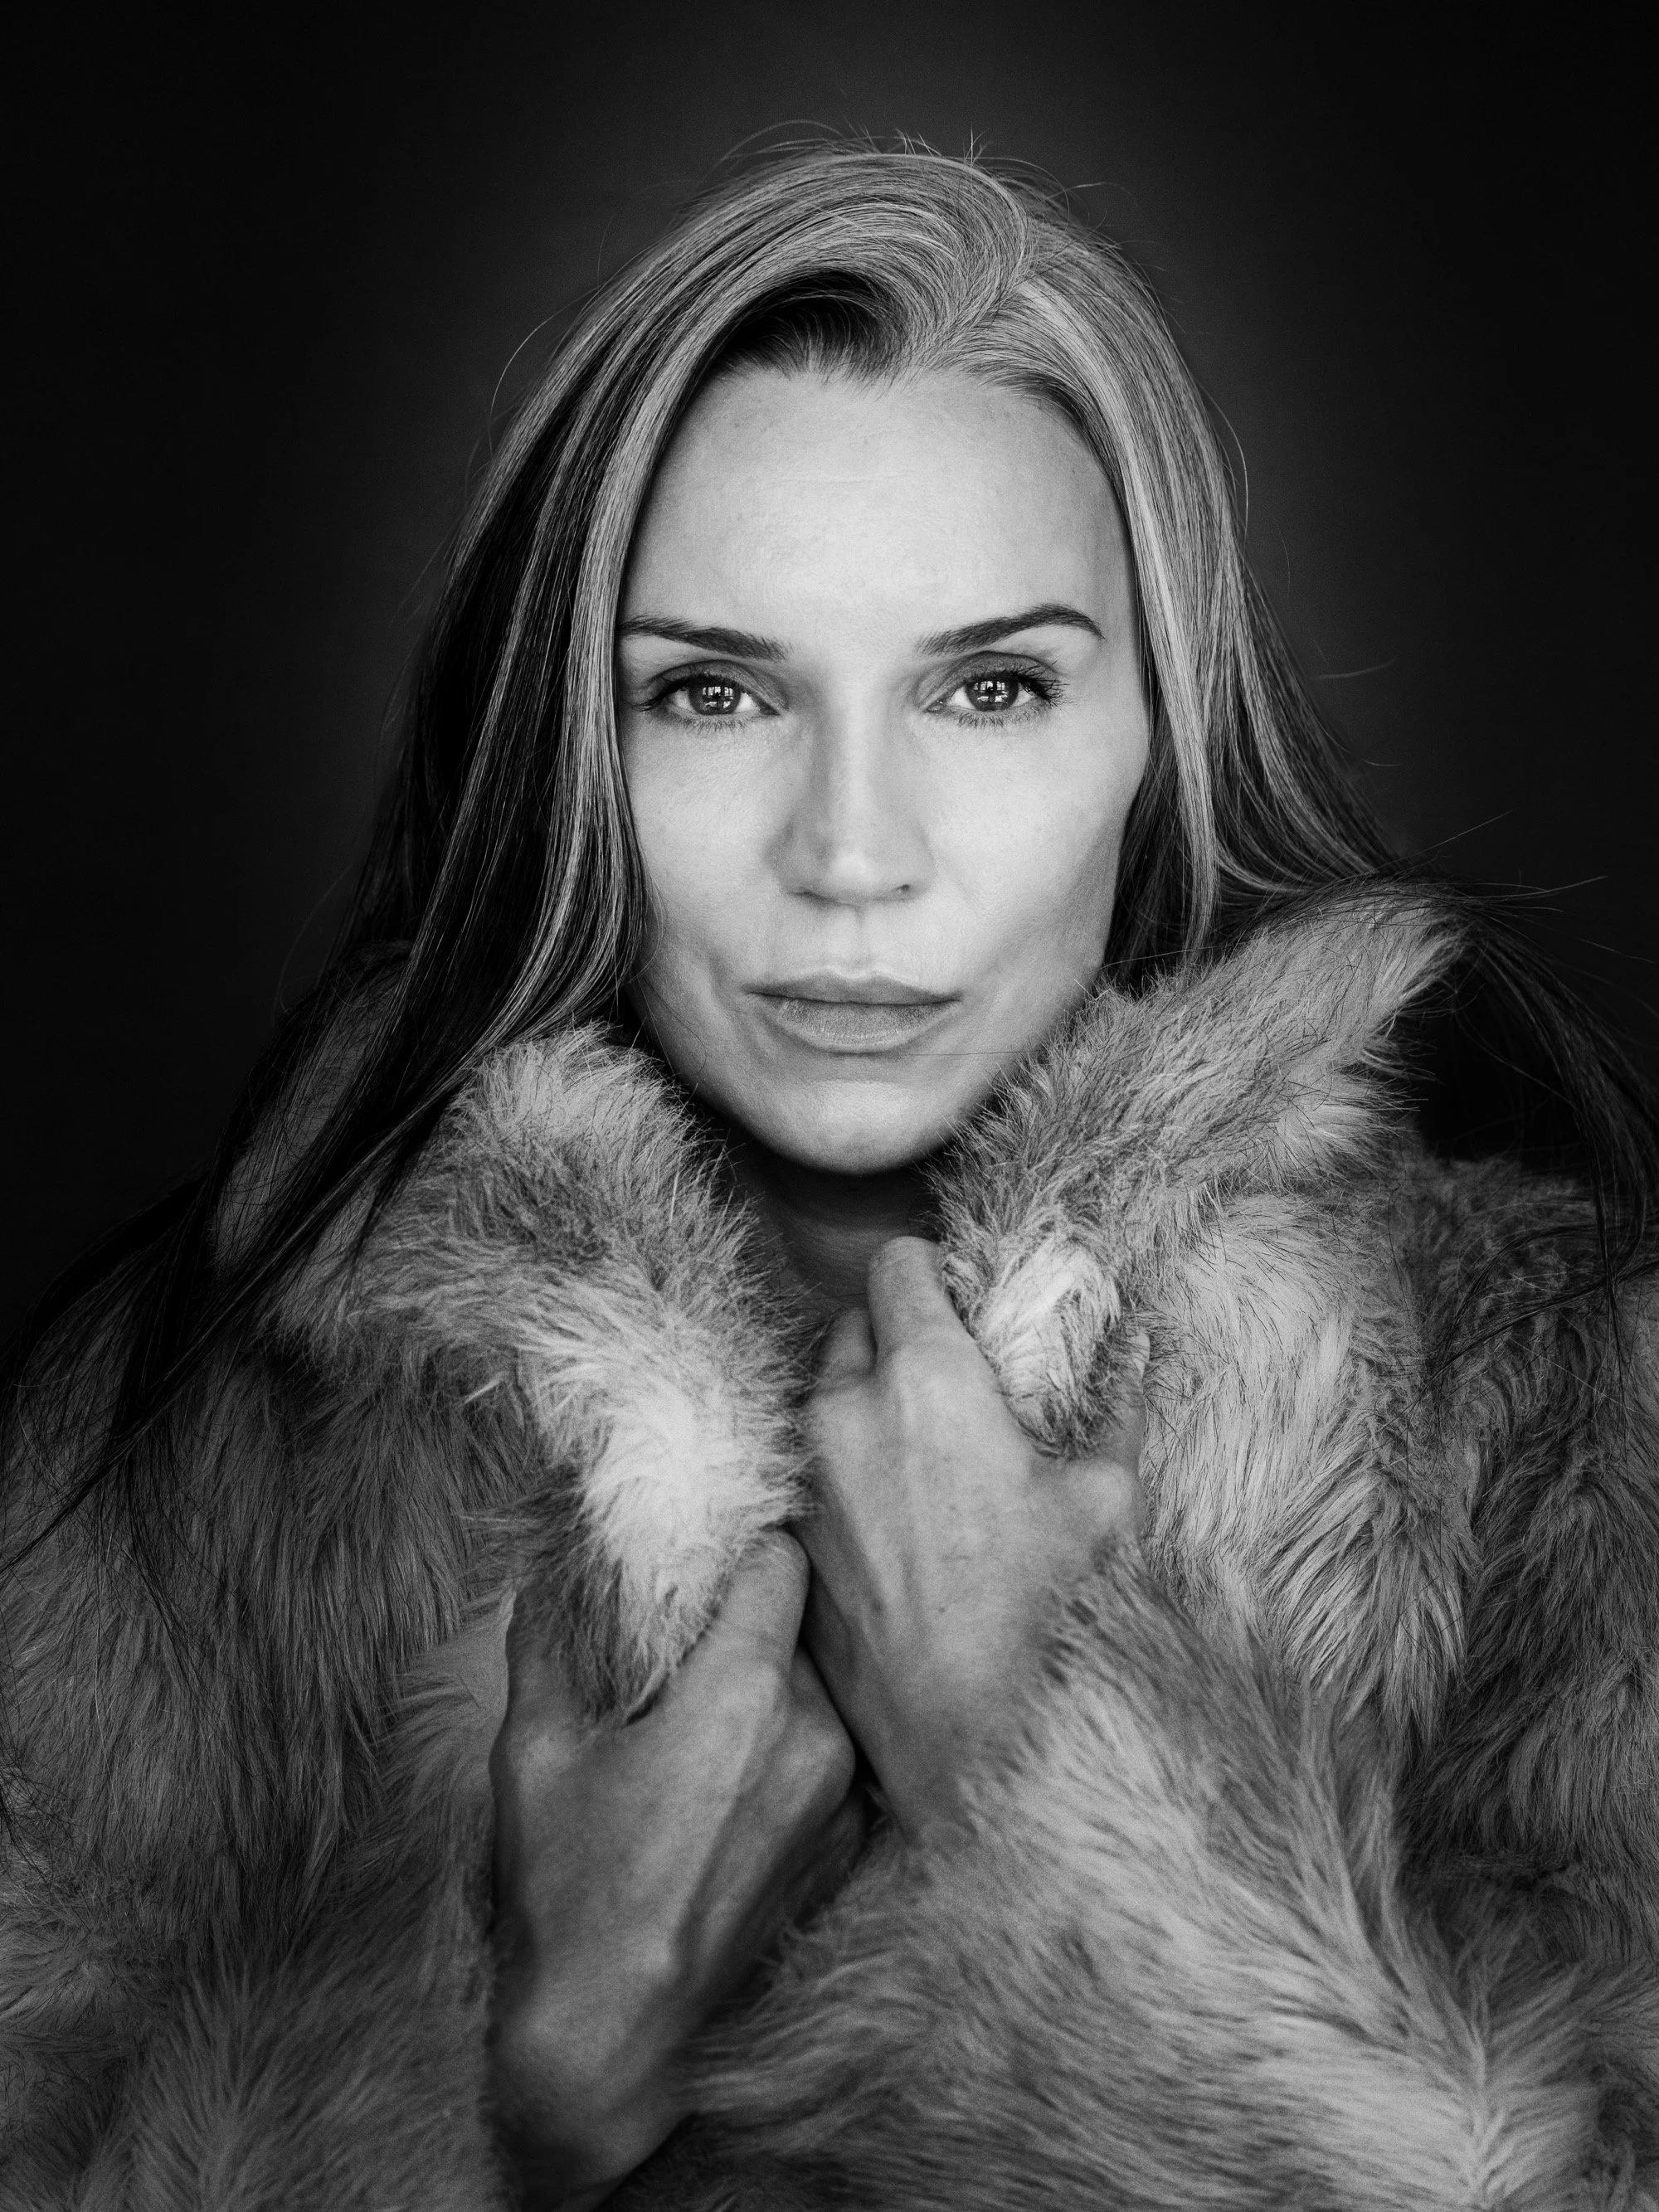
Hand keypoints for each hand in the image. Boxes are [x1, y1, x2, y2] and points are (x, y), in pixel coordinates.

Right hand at [488, 1535, 863, 2204]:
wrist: (615, 2043)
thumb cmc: (567, 1898)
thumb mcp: (534, 1756)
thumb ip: (548, 1646)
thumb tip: (545, 1576)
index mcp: (745, 1695)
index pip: (782, 1563)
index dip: (745, 1545)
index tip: (708, 1550)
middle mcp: (815, 1737)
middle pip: (795, 1630)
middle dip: (742, 1627)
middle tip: (683, 1645)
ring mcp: (842, 1799)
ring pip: (814, 1696)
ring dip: (768, 1694)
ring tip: (699, 1729)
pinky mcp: (848, 1849)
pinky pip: (828, 1760)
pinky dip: (787, 1754)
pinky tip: (725, 1789)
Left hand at [801, 1236, 1142, 1841]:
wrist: (969, 1742)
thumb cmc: (1047, 1614)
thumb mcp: (1103, 1499)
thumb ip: (1117, 1404)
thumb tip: (1143, 1340)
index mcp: (923, 1380)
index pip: (895, 1264)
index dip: (930, 1269)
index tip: (961, 1295)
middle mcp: (844, 1415)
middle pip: (852, 1326)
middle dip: (896, 1335)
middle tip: (952, 1378)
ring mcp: (807, 1481)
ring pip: (821, 1400)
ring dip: (863, 1405)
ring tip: (924, 1452)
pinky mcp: (793, 1544)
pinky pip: (809, 1474)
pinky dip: (842, 1473)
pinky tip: (895, 1517)